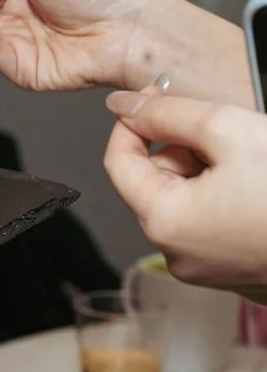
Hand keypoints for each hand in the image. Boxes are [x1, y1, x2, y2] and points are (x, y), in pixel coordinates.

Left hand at [104, 90, 266, 290]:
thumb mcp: (228, 129)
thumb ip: (167, 113)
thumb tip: (124, 104)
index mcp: (163, 222)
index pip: (118, 162)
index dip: (135, 123)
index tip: (157, 100)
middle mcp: (178, 254)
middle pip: (156, 181)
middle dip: (183, 148)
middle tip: (226, 130)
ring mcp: (211, 269)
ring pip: (188, 200)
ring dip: (211, 170)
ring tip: (253, 158)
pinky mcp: (241, 272)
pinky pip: (216, 222)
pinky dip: (230, 196)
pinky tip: (263, 184)